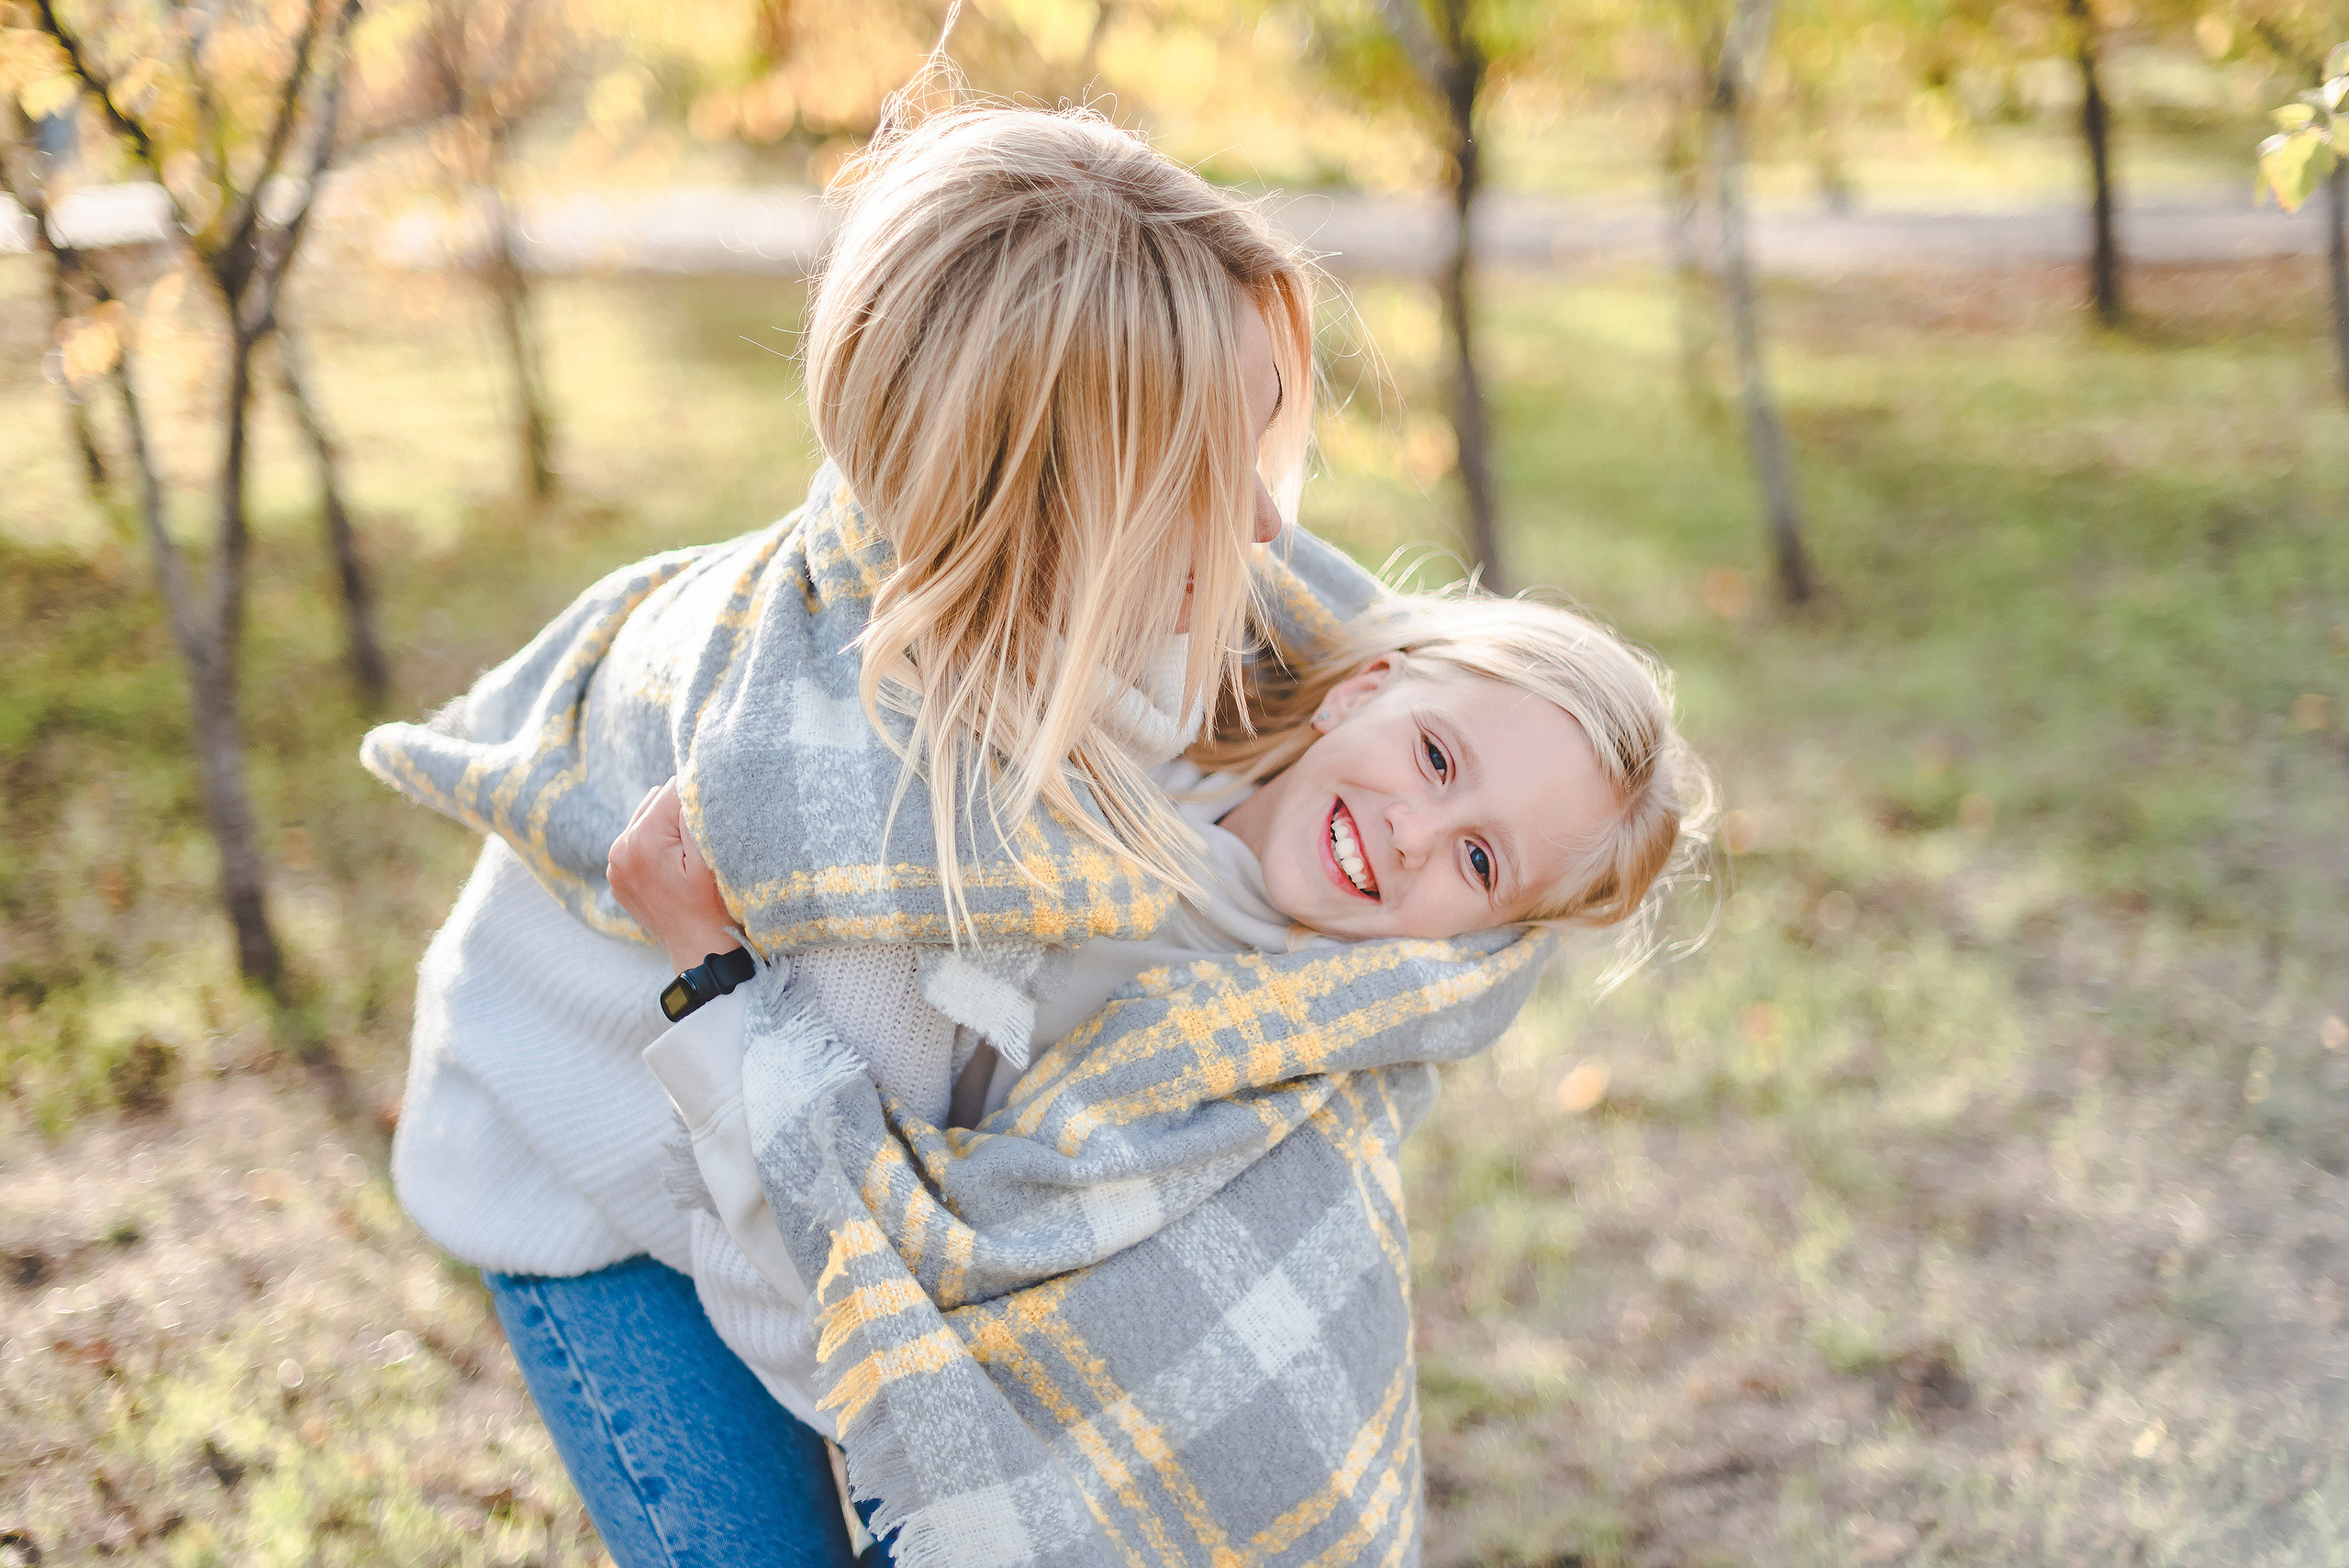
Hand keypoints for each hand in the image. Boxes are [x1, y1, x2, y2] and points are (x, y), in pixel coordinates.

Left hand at [608, 779, 740, 972]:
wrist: (703, 957)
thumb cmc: (716, 910)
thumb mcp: (712, 858)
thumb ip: (697, 815)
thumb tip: (692, 778)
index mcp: (640, 841)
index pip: (673, 789)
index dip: (699, 800)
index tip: (715, 824)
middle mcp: (618, 850)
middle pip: (656, 799)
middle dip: (681, 811)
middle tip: (704, 844)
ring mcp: (615, 866)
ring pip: (647, 818)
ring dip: (669, 827)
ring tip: (690, 857)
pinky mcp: (618, 878)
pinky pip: (638, 842)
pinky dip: (658, 845)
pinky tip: (676, 869)